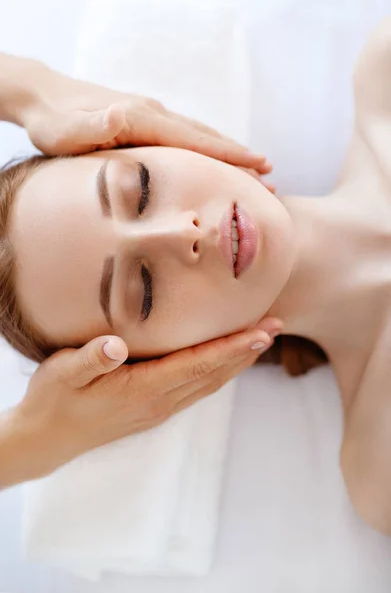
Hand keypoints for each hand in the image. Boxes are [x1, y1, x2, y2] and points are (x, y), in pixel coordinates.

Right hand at [14, 317, 281, 479]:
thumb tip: (115, 346)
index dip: (232, 348)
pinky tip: (224, 360)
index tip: (262, 333)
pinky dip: (218, 371)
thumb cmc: (53, 401)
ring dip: (237, 362)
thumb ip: (90, 359)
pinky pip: (197, 388)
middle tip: (276, 325)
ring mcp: (158, 409)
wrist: (46, 439)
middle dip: (247, 351)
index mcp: (143, 390)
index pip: (199, 365)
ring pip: (210, 383)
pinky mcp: (154, 409)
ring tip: (260, 340)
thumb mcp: (62, 375)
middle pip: (214, 375)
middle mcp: (159, 402)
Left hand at [21, 65, 272, 179]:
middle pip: (206, 136)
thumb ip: (97, 127)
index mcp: (141, 119)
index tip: (259, 167)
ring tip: (254, 169)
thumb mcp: (69, 131)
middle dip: (239, 157)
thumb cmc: (53, 122)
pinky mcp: (145, 119)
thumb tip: (121, 117)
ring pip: (199, 134)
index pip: (194, 139)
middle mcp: (153, 113)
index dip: (228, 155)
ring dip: (228, 152)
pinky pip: (186, 135)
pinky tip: (214, 158)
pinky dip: (207, 147)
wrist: (43, 94)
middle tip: (270, 177)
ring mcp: (151, 114)